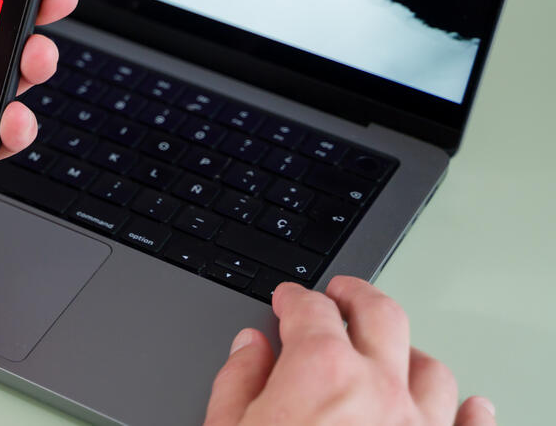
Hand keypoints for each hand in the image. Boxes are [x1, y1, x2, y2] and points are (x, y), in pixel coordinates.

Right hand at [206, 277, 495, 425]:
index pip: (309, 310)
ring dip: (408, 352)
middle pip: (379, 315)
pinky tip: (466, 406)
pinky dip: (469, 410)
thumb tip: (249, 349)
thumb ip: (238, 382)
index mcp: (321, 371)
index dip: (293, 299)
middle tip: (340, 294)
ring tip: (393, 352)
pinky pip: (471, 424)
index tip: (286, 301)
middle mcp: (379, 389)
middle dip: (355, 296)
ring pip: (431, 368)